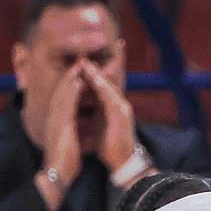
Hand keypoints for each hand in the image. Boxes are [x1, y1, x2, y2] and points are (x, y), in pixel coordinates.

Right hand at [36, 64, 85, 200]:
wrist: (58, 172)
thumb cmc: (63, 160)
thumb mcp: (66, 141)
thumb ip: (67, 131)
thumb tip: (69, 127)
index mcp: (57, 120)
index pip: (63, 98)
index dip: (69, 84)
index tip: (78, 72)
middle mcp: (54, 116)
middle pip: (61, 90)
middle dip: (70, 75)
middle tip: (79, 60)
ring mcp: (56, 119)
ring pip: (63, 93)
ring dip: (71, 77)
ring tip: (79, 64)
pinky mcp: (61, 124)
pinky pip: (67, 103)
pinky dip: (72, 91)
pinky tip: (78, 81)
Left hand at [81, 61, 139, 176]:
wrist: (123, 162)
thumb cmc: (112, 145)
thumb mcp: (103, 123)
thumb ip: (99, 110)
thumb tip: (93, 102)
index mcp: (115, 105)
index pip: (110, 82)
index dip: (102, 68)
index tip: (92, 56)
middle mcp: (121, 103)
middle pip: (115, 78)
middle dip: (108, 63)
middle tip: (102, 48)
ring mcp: (122, 108)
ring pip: (110, 85)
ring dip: (98, 72)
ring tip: (87, 61)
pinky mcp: (120, 116)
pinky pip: (110, 97)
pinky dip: (102, 86)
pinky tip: (94, 78)